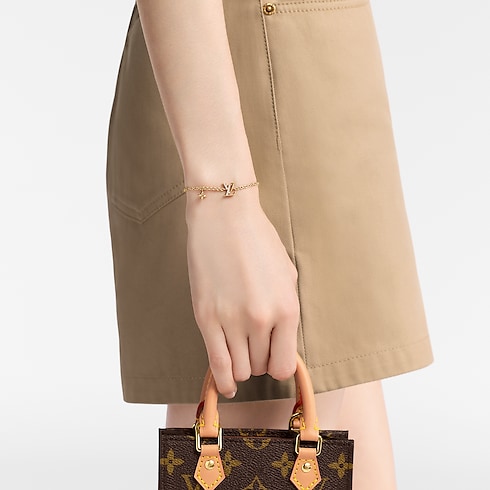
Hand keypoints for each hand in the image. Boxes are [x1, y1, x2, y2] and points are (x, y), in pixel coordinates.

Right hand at [185, 189, 299, 397]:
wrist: (224, 216)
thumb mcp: (287, 275)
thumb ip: (288, 312)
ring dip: (240, 366)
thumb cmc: (258, 241)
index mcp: (287, 309)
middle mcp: (261, 320)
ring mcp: (231, 321)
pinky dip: (221, 380)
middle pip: (260, 366)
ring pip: (239, 369)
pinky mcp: (206, 317)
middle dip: (258, 360)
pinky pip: (217, 364)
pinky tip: (225, 386)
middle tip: (253, 345)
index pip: (284, 364)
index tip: (272, 360)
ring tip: (238, 351)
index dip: (278, 365)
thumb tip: (284, 342)